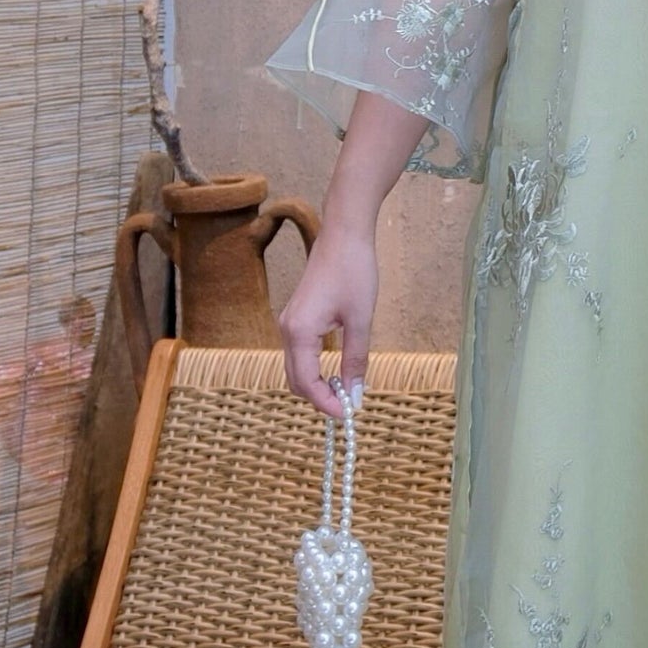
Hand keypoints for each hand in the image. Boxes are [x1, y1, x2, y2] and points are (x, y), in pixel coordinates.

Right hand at [279, 219, 377, 418]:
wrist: (344, 234)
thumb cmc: (354, 271)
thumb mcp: (361, 320)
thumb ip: (356, 360)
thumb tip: (354, 396)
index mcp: (299, 332)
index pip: (306, 383)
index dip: (326, 403)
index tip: (348, 414)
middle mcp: (287, 329)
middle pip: (295, 380)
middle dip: (319, 397)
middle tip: (349, 404)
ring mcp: (289, 322)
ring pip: (296, 368)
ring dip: (317, 384)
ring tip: (346, 389)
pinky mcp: (296, 317)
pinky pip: (300, 353)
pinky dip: (315, 368)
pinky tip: (337, 370)